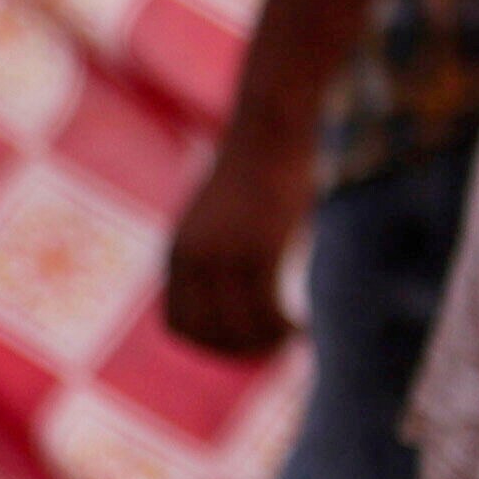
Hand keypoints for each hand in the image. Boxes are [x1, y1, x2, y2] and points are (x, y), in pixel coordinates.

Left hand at [163, 127, 312, 360]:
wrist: (269, 127)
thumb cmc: (257, 171)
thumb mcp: (225, 220)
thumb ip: (221, 255)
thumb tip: (236, 294)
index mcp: (176, 254)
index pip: (177, 324)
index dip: (208, 345)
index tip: (243, 345)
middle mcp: (191, 258)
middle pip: (208, 334)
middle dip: (242, 351)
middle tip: (275, 347)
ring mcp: (222, 254)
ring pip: (239, 328)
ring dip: (267, 343)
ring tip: (292, 336)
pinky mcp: (257, 247)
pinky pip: (266, 309)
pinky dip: (284, 328)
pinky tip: (302, 325)